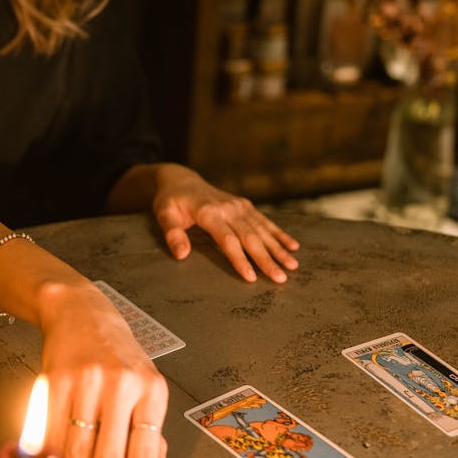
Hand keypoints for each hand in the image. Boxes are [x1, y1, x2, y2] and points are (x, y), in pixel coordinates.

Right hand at [39, 280, 168, 457]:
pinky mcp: (55, 380)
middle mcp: (121, 385)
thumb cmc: (118, 355)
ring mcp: (87, 382)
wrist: (80, 311)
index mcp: (151, 391)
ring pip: (77, 451)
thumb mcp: (146, 387)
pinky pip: (51, 433)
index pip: (145, 455)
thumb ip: (154, 437)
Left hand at [151, 163, 298, 282]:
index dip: (239, 259)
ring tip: (293, 266)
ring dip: (278, 248)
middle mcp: (228, 208)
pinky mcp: (245, 206)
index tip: (251, 277)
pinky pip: (265, 222)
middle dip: (266, 259)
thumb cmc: (171, 200)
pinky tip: (293, 246)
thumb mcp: (164, 214)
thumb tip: (182, 255)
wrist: (181, 179)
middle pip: (250, 237)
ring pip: (262, 230)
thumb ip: (172, 234)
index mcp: (208, 212)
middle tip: (281, 279)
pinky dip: (279, 234)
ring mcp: (239, 206)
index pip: (227, 239)